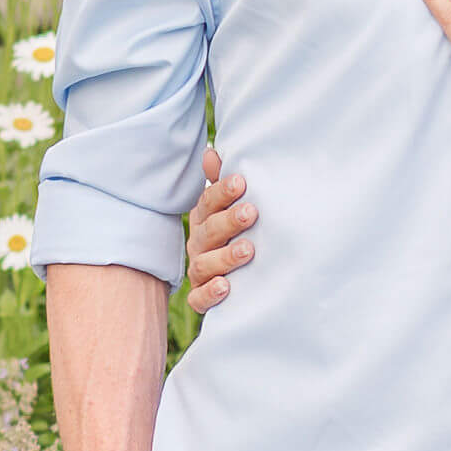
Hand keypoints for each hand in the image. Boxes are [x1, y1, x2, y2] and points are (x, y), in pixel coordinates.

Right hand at [185, 146, 257, 312]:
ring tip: (248, 250)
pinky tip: (226, 286)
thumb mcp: (230, 205)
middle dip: (229, 221)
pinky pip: (199, 298)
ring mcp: (199, 270)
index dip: (223, 192)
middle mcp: (199, 243)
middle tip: (251, 212)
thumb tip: (211, 152)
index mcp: (205, 218)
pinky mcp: (201, 296)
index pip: (208, 202)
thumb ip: (223, 181)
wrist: (238, 275)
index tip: (241, 182)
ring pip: (204, 264)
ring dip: (226, 257)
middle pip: (209, 231)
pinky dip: (210, 293)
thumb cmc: (235, 230)